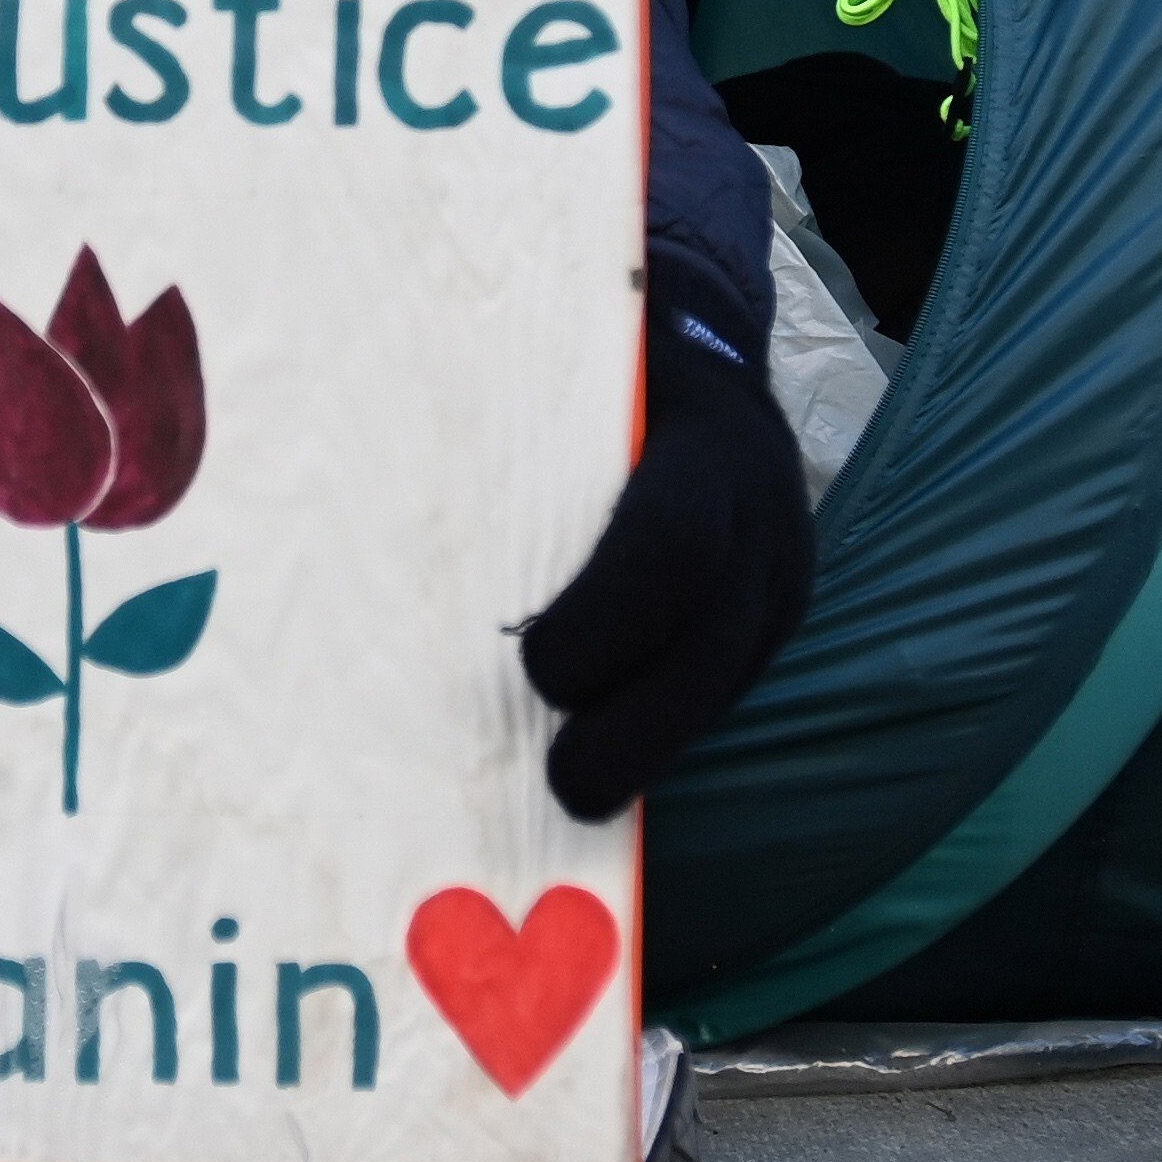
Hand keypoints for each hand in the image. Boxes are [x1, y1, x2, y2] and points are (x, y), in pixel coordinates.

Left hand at [518, 305, 814, 821]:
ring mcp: (780, 579)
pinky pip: (724, 693)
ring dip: (651, 752)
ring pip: (727, 688)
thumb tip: (381, 489)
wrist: (707, 362)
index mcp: (704, 447)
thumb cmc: (603, 372)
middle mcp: (762, 520)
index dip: (606, 620)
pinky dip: (664, 736)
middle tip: (565, 787)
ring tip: (576, 800)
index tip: (535, 667)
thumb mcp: (569, 377)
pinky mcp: (771, 624)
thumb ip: (514, 439)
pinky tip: (608, 762)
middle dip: (636, 734)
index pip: (674, 546)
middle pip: (712, 651)